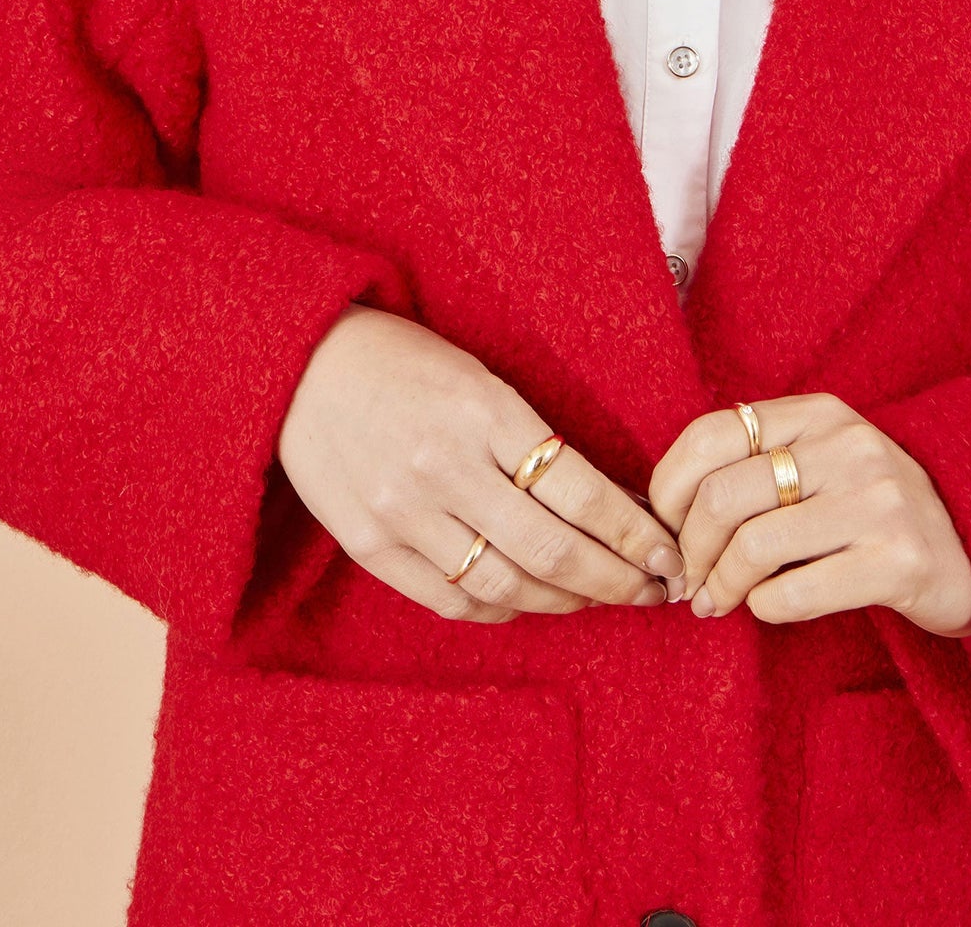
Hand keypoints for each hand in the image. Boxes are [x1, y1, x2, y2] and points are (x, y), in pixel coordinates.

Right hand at [277, 304, 683, 622]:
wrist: (301, 365)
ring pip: (507, 583)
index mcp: (485, 411)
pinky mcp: (370, 545)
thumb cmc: (405, 362)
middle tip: (655, 591)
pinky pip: (451, 599)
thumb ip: (532, 438)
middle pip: (554, 549)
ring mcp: (405, 512)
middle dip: (617, 579)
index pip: (582, 490)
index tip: (669, 553)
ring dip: (566, 600)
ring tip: (600, 598)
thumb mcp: (479, 377)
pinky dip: (501, 609)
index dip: (634, 532)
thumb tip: (607, 499)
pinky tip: (529, 601)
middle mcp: (447, 467)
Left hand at [649, 393, 970, 633]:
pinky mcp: (897, 561)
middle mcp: (848, 446)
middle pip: (722, 496)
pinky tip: (768, 608)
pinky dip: (764, 608)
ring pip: (751, 546)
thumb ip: (757, 467)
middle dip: (689, 550)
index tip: (664, 530)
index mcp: (819, 414)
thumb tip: (665, 514)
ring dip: (721, 587)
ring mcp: (877, 502)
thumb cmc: (873, 512)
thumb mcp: (822, 463)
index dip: (668, 489)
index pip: (710, 434)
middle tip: (688, 582)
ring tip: (717, 603)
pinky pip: (793, 593)